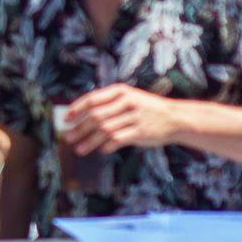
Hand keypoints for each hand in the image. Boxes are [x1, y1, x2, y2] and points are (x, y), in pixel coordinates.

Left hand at [61, 84, 179, 155]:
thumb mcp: (130, 98)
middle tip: (69, 137)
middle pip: (95, 116)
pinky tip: (101, 150)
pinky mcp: (140, 132)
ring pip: (104, 130)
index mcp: (121, 91)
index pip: (92, 99)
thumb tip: (82, 116)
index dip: (76, 109)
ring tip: (78, 149)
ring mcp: (134, 117)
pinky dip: (106, 146)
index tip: (66, 119)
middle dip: (79, 128)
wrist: (175, 118)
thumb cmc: (147, 109)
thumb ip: (109, 104)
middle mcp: (126, 102)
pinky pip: (117, 140)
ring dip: (89, 141)